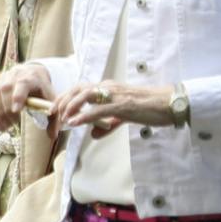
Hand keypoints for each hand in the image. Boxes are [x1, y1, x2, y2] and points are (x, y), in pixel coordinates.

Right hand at [0, 62, 54, 131]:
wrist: (31, 72)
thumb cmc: (42, 89)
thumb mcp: (50, 99)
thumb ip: (53, 117)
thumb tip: (52, 136)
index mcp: (29, 78)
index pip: (21, 85)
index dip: (18, 97)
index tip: (16, 111)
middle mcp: (12, 76)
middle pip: (5, 92)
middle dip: (6, 111)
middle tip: (11, 126)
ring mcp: (0, 80)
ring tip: (4, 128)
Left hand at [55, 80, 172, 136]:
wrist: (169, 104)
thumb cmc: (148, 108)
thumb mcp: (123, 116)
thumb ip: (106, 124)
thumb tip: (92, 134)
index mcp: (107, 87)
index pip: (79, 89)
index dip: (63, 99)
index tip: (53, 111)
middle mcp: (108, 87)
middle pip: (77, 89)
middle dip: (61, 102)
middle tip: (51, 117)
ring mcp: (115, 95)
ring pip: (85, 95)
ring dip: (69, 106)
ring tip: (60, 119)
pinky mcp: (122, 105)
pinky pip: (99, 109)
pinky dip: (84, 115)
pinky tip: (75, 122)